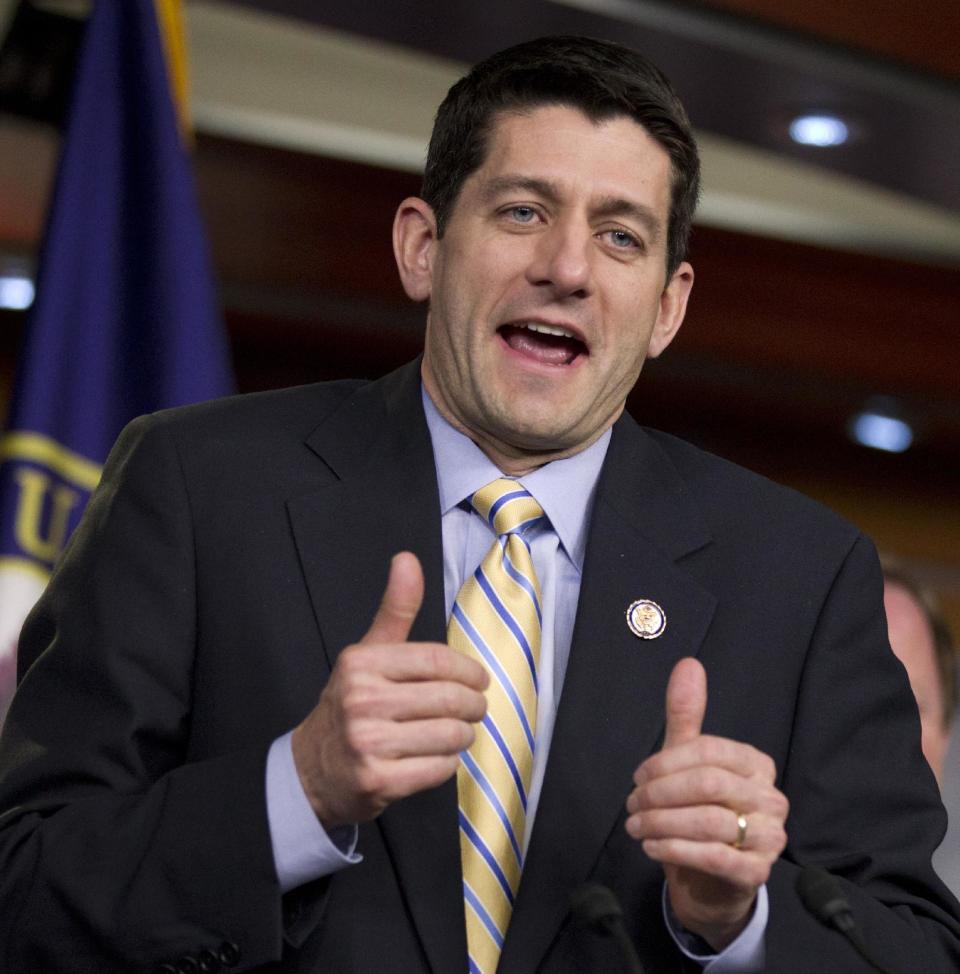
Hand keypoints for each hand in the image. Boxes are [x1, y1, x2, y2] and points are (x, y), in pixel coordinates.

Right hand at [292, 551, 487, 828]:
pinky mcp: (377, 781)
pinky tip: (436, 756)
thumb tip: (407, 558)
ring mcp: (367, 743)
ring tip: (458, 731)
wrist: (311, 769)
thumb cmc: (350, 704)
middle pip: (449, 698)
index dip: (468, 671)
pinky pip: (439, 768)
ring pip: (450, 735)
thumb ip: (395, 609)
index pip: (437, 660)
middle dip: (474, 704)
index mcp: (361, 663)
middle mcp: (360, 700)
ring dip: (464, 734)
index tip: (479, 679)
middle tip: (476, 708)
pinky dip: (447, 762)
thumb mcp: (368, 653)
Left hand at [625, 658, 788, 949]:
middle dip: (660, 794)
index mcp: (757, 765)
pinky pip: (712, 857)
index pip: (709, 751)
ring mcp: (769, 838)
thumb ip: (687, 715)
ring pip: (709, 822)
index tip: (638, 777)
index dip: (666, 762)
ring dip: (661, 823)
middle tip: (632, 804)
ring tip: (635, 826)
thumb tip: (688, 664)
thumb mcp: (687, 761)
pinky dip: (674, 849)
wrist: (712, 879)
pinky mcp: (756, 874)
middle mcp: (771, 799)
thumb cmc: (699, 809)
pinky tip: (651, 847)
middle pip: (708, 784)